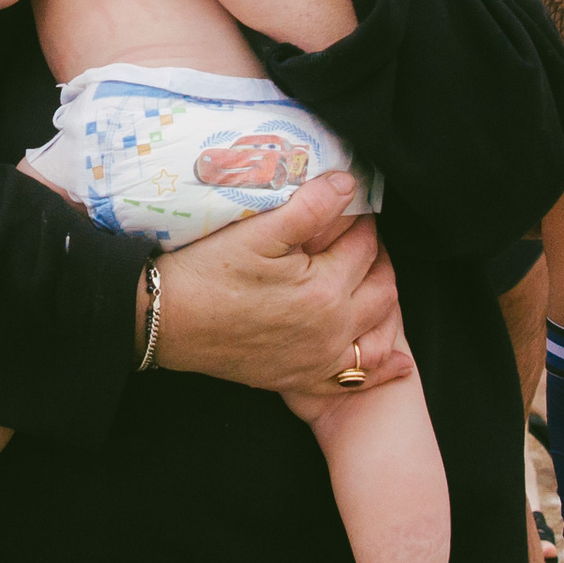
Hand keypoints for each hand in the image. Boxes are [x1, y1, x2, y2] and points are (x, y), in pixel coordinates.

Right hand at [153, 172, 408, 397]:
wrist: (166, 321)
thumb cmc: (207, 273)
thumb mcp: (258, 231)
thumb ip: (311, 207)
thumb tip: (349, 183)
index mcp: (325, 289)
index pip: (364, 246)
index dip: (362, 220)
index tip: (353, 205)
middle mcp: (331, 329)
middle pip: (382, 289)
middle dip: (381, 259)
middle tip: (365, 238)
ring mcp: (317, 358)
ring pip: (377, 334)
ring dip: (386, 305)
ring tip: (376, 280)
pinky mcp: (300, 377)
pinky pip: (354, 379)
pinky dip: (381, 369)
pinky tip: (397, 362)